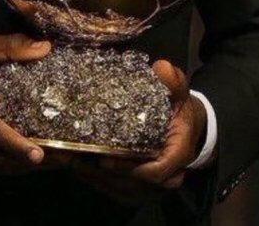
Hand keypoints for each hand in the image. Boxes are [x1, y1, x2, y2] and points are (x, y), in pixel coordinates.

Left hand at [69, 59, 209, 204]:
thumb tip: (162, 67)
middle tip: (74, 160)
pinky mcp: (142, 188)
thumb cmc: (179, 110)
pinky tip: (78, 169)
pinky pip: (118, 191)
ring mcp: (154, 186)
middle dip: (102, 175)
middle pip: (132, 184)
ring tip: (70, 163)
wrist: (188, 128)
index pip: (155, 171)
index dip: (129, 168)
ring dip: (95, 180)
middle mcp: (168, 176)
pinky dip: (98, 182)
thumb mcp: (179, 93)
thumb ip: (172, 82)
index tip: (105, 160)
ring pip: (122, 190)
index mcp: (177, 155)